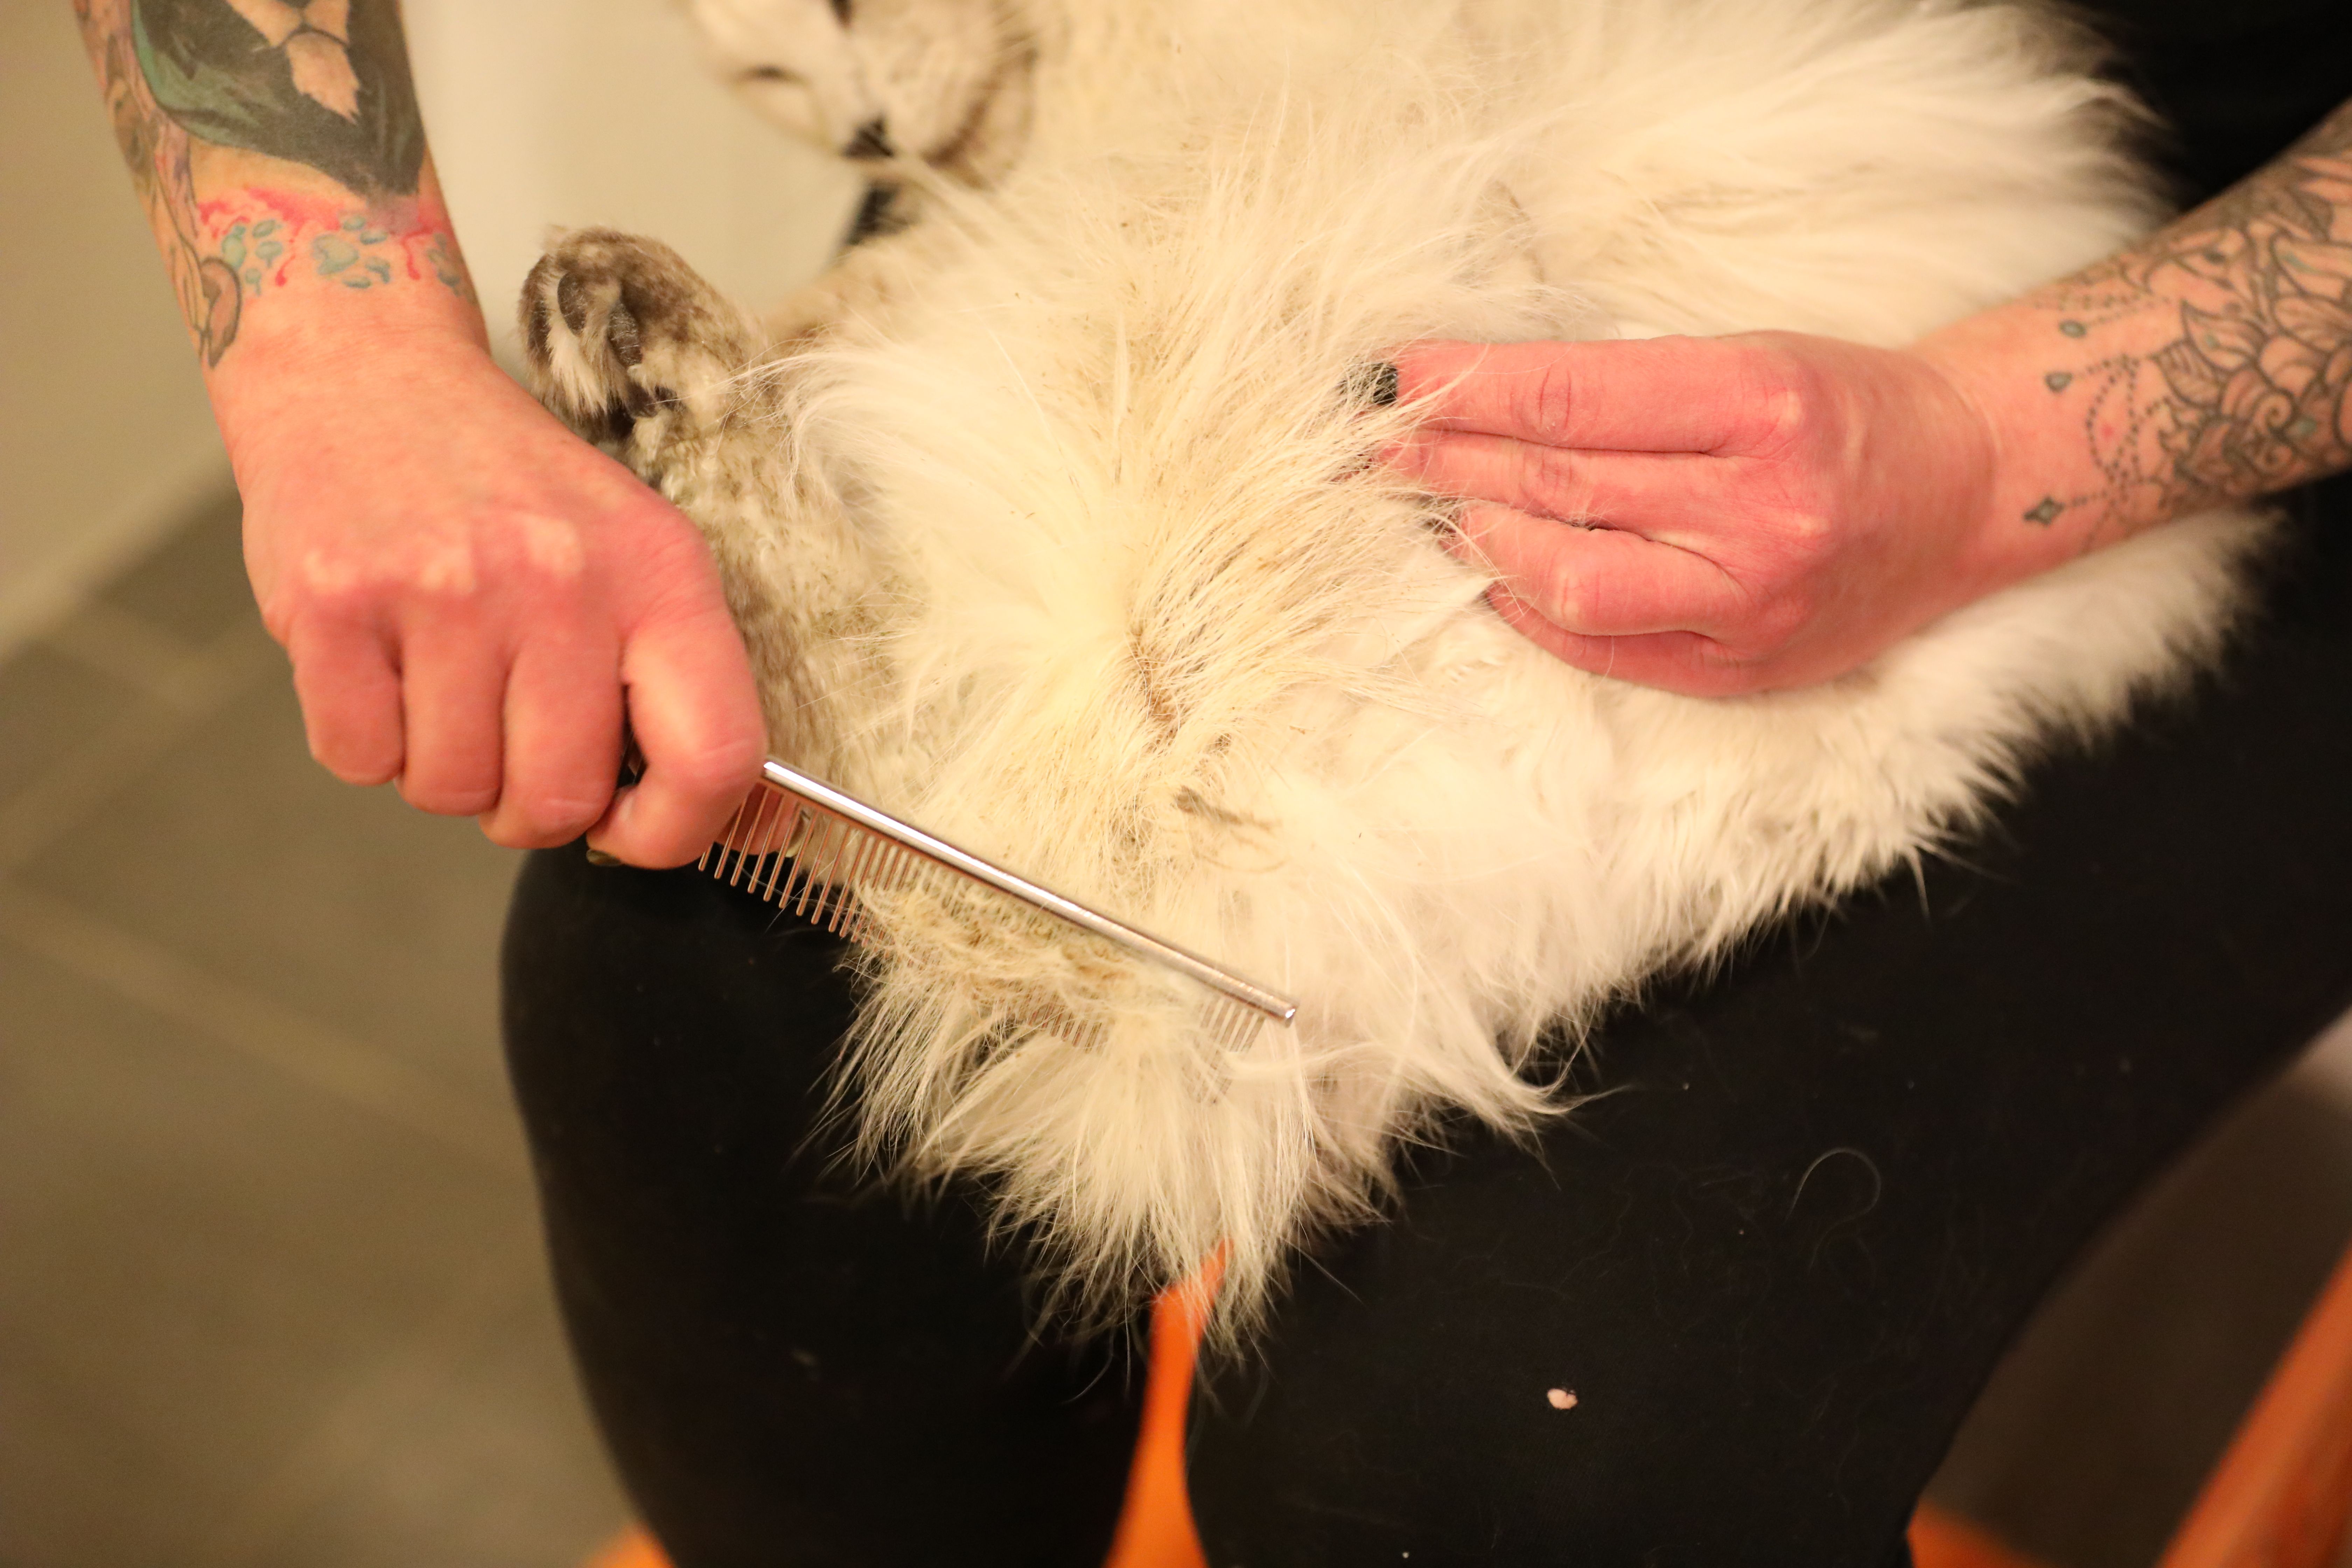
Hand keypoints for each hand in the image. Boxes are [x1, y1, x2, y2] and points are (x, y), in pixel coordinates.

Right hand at [225, 327, 764, 865]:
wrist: (368, 372)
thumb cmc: (508, 488)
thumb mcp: (628, 551)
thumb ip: (674, 681)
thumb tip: (730, 826)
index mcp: (659, 573)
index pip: (713, 756)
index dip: (676, 833)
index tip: (633, 832)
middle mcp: (560, 580)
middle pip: (559, 800)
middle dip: (529, 806)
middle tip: (509, 739)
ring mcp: (444, 591)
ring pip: (452, 790)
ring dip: (443, 767)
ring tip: (442, 680)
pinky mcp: (335, 604)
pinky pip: (360, 758)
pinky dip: (366, 739)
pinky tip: (382, 665)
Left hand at [1388, 332, 2011, 693]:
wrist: (1967, 490)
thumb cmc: (1846, 408)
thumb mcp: (1750, 357)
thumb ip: (1628, 385)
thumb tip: (1485, 399)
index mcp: (1763, 408)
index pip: (1575, 399)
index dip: (1471, 389)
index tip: (1399, 378)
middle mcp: (1758, 512)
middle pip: (1561, 488)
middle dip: (1452, 462)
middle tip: (1379, 445)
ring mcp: (1749, 603)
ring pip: (1568, 578)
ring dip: (1479, 539)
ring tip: (1427, 504)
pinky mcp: (1741, 669)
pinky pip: (1602, 646)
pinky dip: (1530, 607)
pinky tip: (1489, 570)